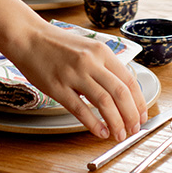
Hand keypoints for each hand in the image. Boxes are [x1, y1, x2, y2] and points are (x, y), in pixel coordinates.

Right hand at [7, 24, 147, 140]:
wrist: (28, 37)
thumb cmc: (57, 44)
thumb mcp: (87, 48)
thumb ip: (104, 66)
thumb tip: (121, 92)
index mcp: (101, 51)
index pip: (129, 80)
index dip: (139, 102)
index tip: (142, 115)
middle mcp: (90, 61)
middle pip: (120, 93)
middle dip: (131, 116)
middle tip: (134, 130)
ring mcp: (74, 74)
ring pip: (104, 103)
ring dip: (116, 123)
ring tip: (120, 135)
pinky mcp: (57, 87)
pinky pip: (80, 109)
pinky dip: (94, 124)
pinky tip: (100, 133)